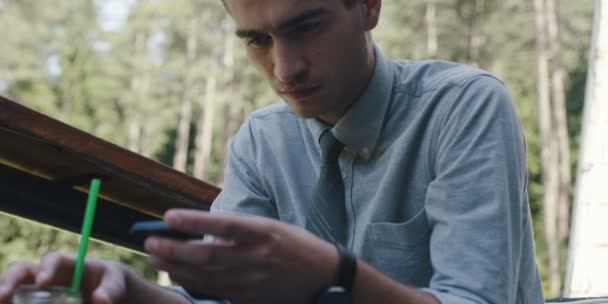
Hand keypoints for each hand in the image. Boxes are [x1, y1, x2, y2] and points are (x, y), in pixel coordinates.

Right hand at [0, 252, 129, 303]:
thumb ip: (112, 288)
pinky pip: (17, 301)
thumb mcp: (116, 281)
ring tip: (0, 303)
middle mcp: (45, 274)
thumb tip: (101, 300)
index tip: (44, 282)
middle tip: (3, 295)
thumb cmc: (110, 283)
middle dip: (10, 280)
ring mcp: (35, 291)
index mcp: (67, 264)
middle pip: (21, 271)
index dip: (46, 268)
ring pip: (13, 288)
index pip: (52, 259)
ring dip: (3, 293)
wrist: (107, 294)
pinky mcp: (32, 301)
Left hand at [145, 209, 339, 303]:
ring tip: (155, 258)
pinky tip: (177, 276)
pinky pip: (216, 290)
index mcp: (263, 232)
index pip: (223, 225)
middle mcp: (256, 256)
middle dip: (175, 249)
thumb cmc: (297, 246)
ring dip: (177, 267)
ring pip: (206, 275)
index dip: (194, 221)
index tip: (168, 216)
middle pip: (207, 254)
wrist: (324, 278)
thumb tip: (203, 231)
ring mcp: (252, 280)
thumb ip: (240, 230)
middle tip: (149, 243)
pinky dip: (193, 283)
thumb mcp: (273, 227)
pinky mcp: (250, 296)